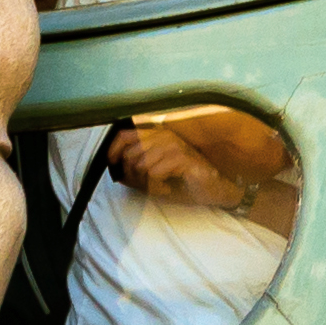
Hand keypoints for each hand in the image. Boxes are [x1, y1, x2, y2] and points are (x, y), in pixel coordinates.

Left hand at [106, 122, 221, 200]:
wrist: (212, 188)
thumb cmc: (183, 180)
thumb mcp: (154, 174)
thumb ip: (135, 169)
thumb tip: (116, 170)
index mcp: (156, 135)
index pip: (124, 135)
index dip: (113, 151)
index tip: (113, 167)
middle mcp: (164, 136)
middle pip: (130, 154)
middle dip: (132, 175)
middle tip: (144, 185)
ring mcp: (174, 145)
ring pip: (141, 164)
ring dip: (145, 182)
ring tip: (158, 186)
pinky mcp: (182, 158)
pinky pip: (154, 173)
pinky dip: (157, 186)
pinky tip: (167, 187)